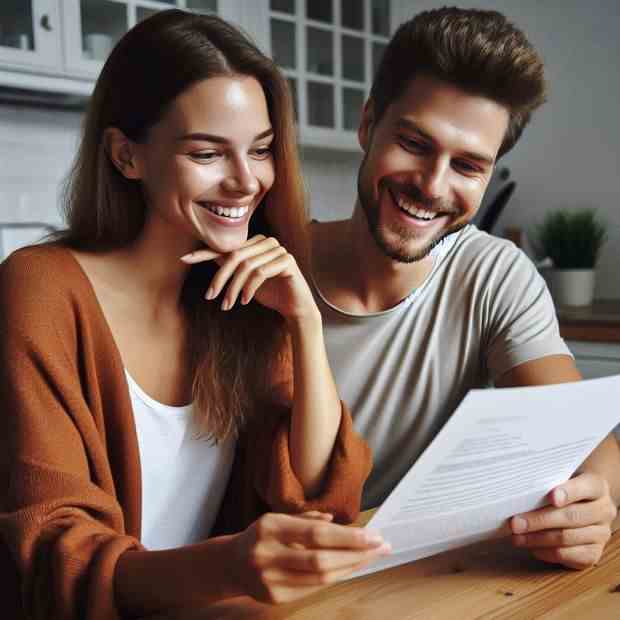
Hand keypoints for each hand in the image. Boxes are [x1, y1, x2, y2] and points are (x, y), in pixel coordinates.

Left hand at [181, 236, 316, 320]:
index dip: (204, 253)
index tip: (184, 259)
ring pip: (246, 266)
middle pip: (235, 257)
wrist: (294, 307)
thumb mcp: (243, 279)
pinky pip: (260, 272)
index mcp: (255, 243)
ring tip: (227, 305)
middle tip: (211, 297)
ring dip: (233, 288)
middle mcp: (266, 242)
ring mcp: (278, 249)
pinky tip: (245, 301)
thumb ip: (229, 266)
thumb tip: (206, 256)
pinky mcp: (287, 260)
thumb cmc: (269, 293)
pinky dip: (249, 288)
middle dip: (220, 279)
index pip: (227, 248)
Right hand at [229, 511, 390, 603]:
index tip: (373, 535)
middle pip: (321, 559)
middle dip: (356, 554)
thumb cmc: (262, 536)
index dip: (348, 536)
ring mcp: (269, 580)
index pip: (316, 534)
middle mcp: (267, 554)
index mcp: (270, 527)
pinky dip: (334, 578)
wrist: (230, 563)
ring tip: (370, 557)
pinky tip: (348, 568)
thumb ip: (307, 519)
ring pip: (320, 578)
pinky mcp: (274, 598)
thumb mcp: (278, 518)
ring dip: (350, 567)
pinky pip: (312, 589)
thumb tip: (337, 522)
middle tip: (381, 547)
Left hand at [510, 472, 617, 568]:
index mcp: (596, 486)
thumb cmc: (562, 488)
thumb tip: (518, 493)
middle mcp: (603, 510)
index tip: (551, 497)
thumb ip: (546, 483)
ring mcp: (600, 534)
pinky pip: (567, 555)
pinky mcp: (593, 553)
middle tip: (515, 523)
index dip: (568, 492)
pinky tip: (531, 547)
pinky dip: (546, 552)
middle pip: (571, 517)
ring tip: (516, 537)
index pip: (586, 487)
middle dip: (539, 520)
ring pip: (566, 537)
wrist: (583, 503)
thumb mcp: (559, 478)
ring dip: (537, 539)